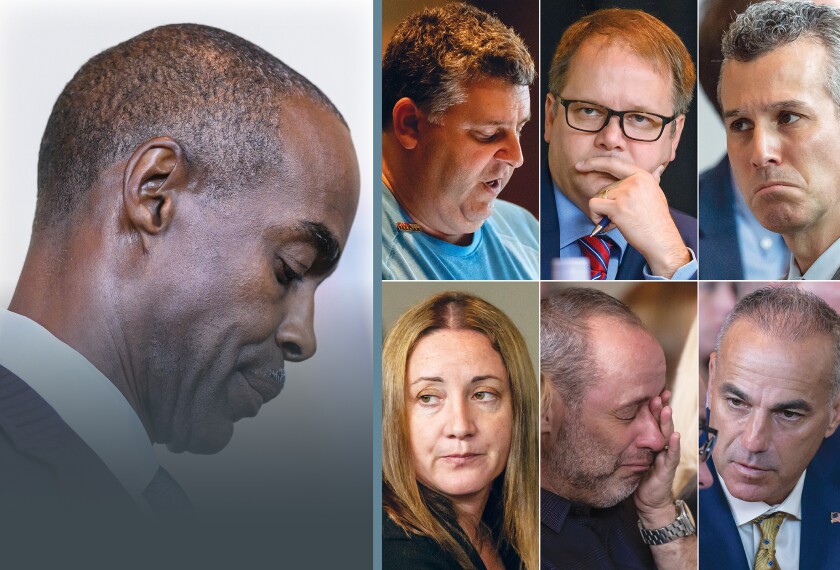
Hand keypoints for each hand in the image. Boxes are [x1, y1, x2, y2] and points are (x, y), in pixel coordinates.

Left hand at [577, 157, 689, 277]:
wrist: (662, 240)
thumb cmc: (657, 221)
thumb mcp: (657, 193)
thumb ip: (651, 181)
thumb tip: (657, 169)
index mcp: (643, 176)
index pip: (614, 163)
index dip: (594, 162)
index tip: (581, 165)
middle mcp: (634, 181)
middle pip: (604, 187)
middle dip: (606, 204)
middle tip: (619, 216)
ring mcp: (626, 193)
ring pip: (598, 197)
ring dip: (601, 212)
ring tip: (617, 221)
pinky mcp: (618, 207)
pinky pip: (594, 206)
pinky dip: (596, 216)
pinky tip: (609, 223)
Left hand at [634, 390, 680, 528]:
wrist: (649, 501)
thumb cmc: (642, 475)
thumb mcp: (633, 454)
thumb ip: (631, 440)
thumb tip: (613, 422)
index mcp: (654, 441)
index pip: (656, 420)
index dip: (657, 407)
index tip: (656, 391)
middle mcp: (662, 446)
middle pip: (663, 424)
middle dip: (663, 409)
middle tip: (661, 394)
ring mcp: (667, 457)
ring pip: (669, 436)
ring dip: (668, 422)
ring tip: (666, 409)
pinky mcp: (668, 469)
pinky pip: (672, 456)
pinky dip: (673, 446)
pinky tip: (675, 436)